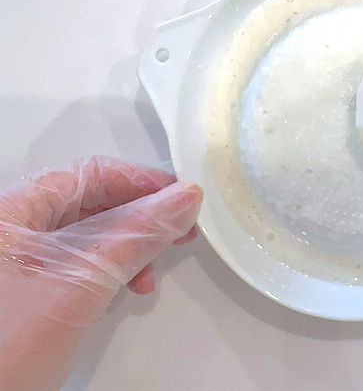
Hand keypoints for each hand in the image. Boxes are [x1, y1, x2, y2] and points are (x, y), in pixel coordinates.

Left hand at [0, 156, 201, 390]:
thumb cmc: (2, 350)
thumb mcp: (82, 283)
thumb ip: (137, 235)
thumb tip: (182, 199)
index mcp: (11, 211)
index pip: (89, 174)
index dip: (141, 181)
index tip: (180, 197)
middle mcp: (11, 229)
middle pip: (89, 202)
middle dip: (140, 217)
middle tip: (179, 229)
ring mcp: (17, 262)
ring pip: (86, 235)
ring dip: (128, 248)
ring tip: (151, 272)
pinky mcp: (26, 291)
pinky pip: (77, 263)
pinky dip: (108, 271)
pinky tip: (124, 288)